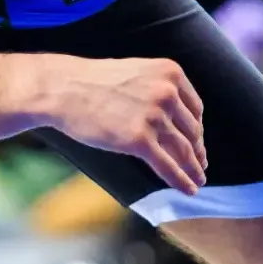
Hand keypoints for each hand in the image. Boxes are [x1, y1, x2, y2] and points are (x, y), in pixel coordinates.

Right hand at [34, 56, 206, 194]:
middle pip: (192, 131)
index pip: (194, 108)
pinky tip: (189, 190)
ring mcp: (155, 117)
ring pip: (184, 150)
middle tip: (200, 165)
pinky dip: (181, 180)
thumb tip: (173, 118)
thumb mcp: (135, 74)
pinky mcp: (139, 139)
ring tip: (198, 180)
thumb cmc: (92, 82)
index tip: (197, 143)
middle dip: (197, 151)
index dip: (197, 130)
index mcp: (170, 73)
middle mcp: (168, 93)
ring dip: (194, 169)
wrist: (62, 89)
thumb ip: (157, 89)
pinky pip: (168, 165)